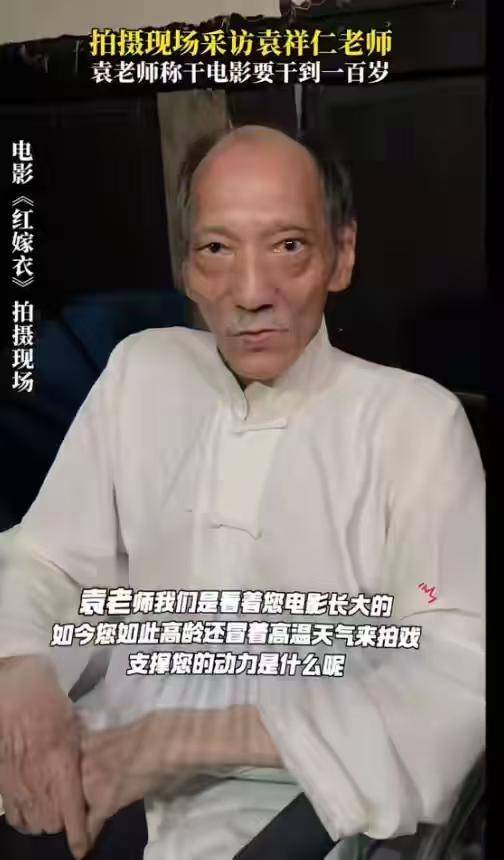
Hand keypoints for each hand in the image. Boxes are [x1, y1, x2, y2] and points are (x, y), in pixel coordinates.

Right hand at [0, 656, 88, 858]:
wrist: (14, 695)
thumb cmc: (49, 704)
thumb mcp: (74, 727)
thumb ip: (78, 755)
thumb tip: (86, 768)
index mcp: (62, 769)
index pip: (72, 816)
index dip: (78, 837)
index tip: (81, 850)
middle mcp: (40, 784)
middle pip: (53, 824)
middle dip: (64, 821)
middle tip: (70, 808)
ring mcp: (18, 786)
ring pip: (34, 823)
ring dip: (44, 820)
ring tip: (53, 806)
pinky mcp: (3, 783)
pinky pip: (14, 815)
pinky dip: (24, 817)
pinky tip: (31, 806)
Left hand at [80, 704, 281, 842]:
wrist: (175, 741)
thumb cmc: (160, 728)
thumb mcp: (127, 730)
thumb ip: (109, 743)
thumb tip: (109, 752)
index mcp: (91, 739)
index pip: (69, 762)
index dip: (69, 775)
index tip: (66, 783)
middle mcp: (86, 759)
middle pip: (70, 783)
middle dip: (73, 793)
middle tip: (77, 803)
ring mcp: (94, 781)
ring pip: (77, 803)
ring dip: (79, 812)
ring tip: (77, 825)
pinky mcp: (107, 801)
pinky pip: (91, 822)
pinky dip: (87, 837)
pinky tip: (82, 850)